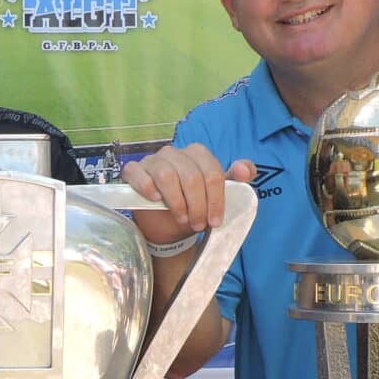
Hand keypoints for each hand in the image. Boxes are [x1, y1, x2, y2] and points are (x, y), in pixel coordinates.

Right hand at [120, 144, 253, 243]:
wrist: (167, 226)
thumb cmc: (193, 207)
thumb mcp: (217, 196)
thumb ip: (235, 181)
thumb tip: (245, 170)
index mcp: (197, 154)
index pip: (212, 173)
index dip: (216, 200)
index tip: (215, 221)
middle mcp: (174, 153)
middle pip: (191, 176)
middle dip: (197, 206)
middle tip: (197, 224)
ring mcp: (152, 160)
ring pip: (166, 175)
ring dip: (176, 202)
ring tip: (181, 218)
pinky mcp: (134, 171)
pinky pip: (138, 173)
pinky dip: (147, 187)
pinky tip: (155, 199)